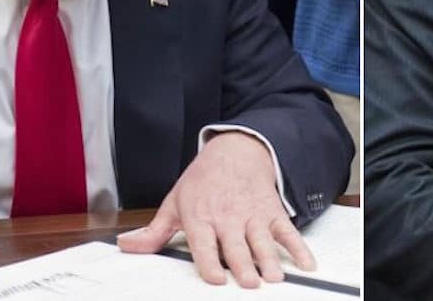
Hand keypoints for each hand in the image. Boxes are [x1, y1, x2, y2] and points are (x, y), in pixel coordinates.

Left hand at [117, 132, 313, 287]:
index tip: (214, 278)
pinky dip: (298, 248)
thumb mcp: (175, 202)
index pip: (204, 244)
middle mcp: (228, 218)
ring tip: (274, 277)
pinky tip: (305, 264)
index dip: (209, 262)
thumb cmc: (203, 180)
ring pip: (263, 241)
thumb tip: (127, 246)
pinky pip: (288, 232)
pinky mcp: (272, 213)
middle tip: (248, 283)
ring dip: (270, 260)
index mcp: (201, 218)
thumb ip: (153, 231)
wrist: (235, 151)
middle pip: (237, 247)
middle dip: (244, 266)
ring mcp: (252, 215)